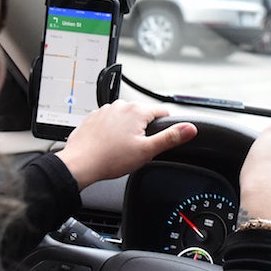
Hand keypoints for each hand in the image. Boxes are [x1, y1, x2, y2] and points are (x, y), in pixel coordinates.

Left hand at [54, 100, 196, 188]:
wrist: (79, 164)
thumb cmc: (110, 159)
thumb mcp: (147, 151)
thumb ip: (171, 137)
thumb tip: (190, 128)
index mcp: (137, 111)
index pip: (163, 112)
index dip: (165, 127)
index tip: (159, 139)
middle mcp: (121, 105)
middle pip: (143, 115)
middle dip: (144, 130)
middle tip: (137, 149)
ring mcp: (105, 110)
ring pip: (126, 118)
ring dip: (127, 130)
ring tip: (121, 149)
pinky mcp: (93, 117)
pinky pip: (110, 122)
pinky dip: (112, 131)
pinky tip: (109, 145)